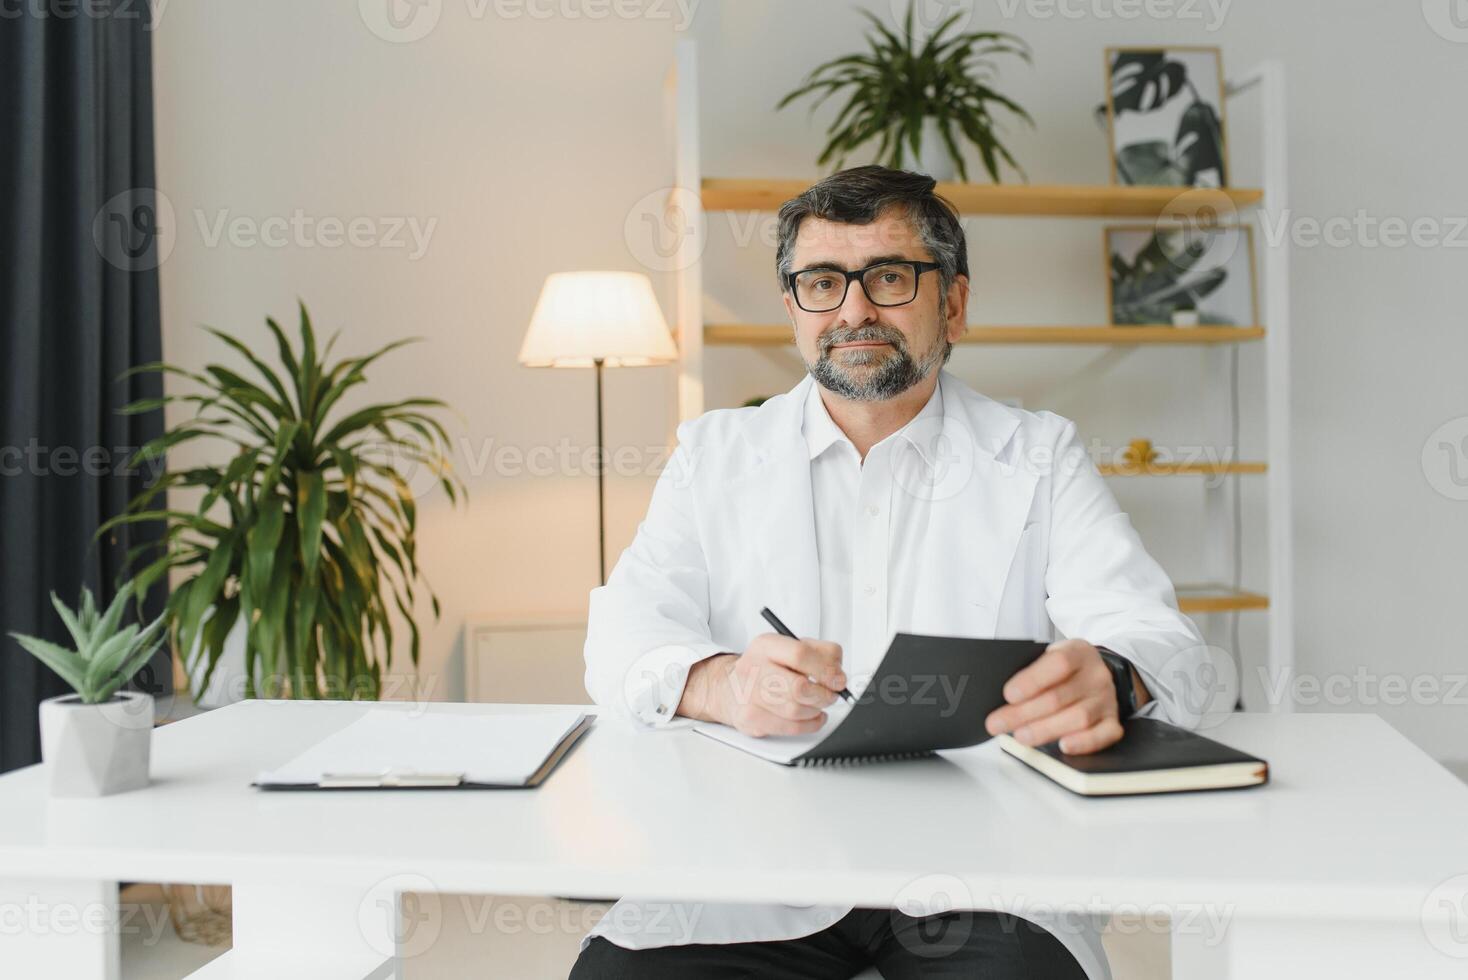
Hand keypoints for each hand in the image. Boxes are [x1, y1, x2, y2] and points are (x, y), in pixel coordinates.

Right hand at [677, 633, 845, 736]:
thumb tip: (838, 674)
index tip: (838, 679)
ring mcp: (749, 696)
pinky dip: (809, 724)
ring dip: (816, 709)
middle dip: (823, 694)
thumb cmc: (767, 668)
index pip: (800, 654)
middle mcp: (753, 668)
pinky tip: (813, 716)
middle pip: (798, 687)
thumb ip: (821, 653)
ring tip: (818, 704)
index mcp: (765, 645)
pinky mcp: (750, 719)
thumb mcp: (791, 648)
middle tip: (831, 694)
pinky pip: (790, 728)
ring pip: (796, 710)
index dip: (825, 669)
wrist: (731, 687)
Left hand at [984, 639, 1147, 754]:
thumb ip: (1032, 669)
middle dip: (1023, 713)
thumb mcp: (1050, 656)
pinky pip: (1103, 735)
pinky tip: (1064, 745)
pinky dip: (1084, 743)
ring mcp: (1106, 700)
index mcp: (1078, 652)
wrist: (1098, 672)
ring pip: (1078, 718)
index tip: (1008, 695)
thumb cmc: (1065, 668)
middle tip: (997, 723)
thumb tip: (1005, 696)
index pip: (1058, 664)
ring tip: (1020, 736)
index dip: (1032, 681)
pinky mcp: (1113, 721)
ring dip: (1045, 730)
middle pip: (1059, 697)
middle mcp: (1096, 676)